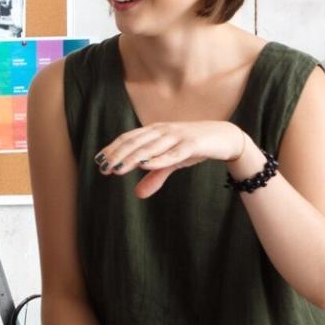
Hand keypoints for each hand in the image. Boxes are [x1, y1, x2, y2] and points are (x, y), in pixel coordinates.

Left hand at [95, 120, 254, 198]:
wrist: (225, 137)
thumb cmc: (194, 147)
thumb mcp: (172, 162)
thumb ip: (155, 176)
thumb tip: (137, 194)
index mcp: (155, 130)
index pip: (129, 138)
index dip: (113, 149)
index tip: (99, 161)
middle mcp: (163, 130)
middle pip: (135, 142)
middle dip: (118, 155)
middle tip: (104, 168)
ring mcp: (177, 136)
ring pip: (150, 147)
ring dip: (132, 158)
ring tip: (118, 169)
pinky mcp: (192, 144)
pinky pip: (173, 153)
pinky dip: (158, 158)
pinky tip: (145, 165)